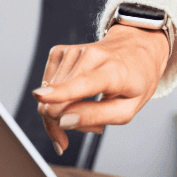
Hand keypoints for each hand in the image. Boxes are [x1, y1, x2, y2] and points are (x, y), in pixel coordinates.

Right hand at [30, 25, 168, 155]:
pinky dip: (57, 98)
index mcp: (114, 71)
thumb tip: (63, 121)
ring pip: (48, 97)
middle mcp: (90, 56)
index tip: (40, 96)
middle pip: (57, 101)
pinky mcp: (59, 52)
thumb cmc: (134, 81)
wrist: (135, 50)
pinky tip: (76, 95)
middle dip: (62, 123)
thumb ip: (97, 116)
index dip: (61, 92)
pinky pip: (47, 87)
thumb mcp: (127, 108)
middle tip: (93, 126)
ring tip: (91, 106)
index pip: (84, 83)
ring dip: (63, 111)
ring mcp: (72, 51)